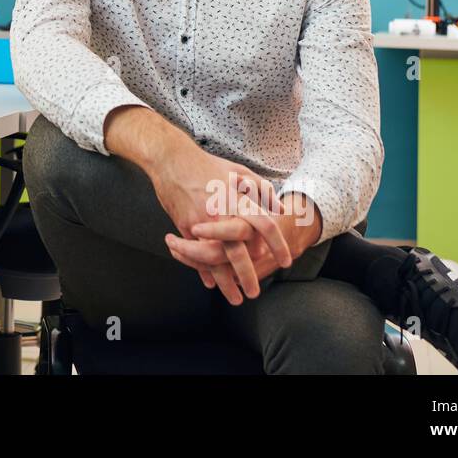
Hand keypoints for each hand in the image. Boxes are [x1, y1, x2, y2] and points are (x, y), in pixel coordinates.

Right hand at [101, 107, 291, 305]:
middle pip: (238, 251)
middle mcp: (221, 213)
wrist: (172, 160)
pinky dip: (203, 271)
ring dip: (225, 282)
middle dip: (248, 275)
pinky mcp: (184, 226)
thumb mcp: (239, 172)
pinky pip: (196, 255)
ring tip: (233, 297)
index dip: (278, 244)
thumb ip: (262, 190)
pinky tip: (210, 282)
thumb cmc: (206, 165)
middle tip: (254, 292)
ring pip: (215, 260)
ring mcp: (201, 222)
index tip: (285, 260)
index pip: (265, 224)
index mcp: (238, 199)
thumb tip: (279, 210)